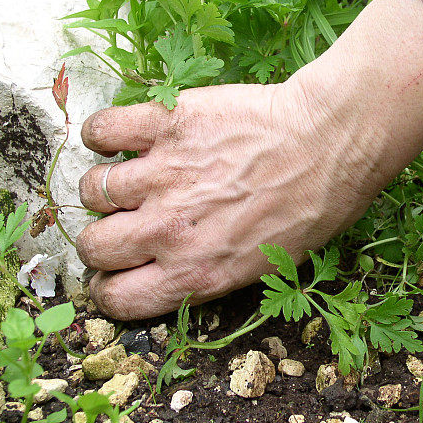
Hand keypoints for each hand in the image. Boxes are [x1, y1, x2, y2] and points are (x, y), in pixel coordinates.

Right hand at [76, 80, 379, 319]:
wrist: (329, 144)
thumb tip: (162, 274)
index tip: (116, 272)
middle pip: (93, 246)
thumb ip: (205, 275)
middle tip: (124, 224)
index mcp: (194, 271)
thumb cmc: (309, 208)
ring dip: (107, 187)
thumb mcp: (264, 268)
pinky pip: (101, 131)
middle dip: (101, 240)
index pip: (115, 297)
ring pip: (93, 189)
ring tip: (134, 178)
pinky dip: (102, 135)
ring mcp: (164, 174)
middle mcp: (170, 229)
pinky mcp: (167, 125)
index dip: (109, 286)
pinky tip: (124, 138)